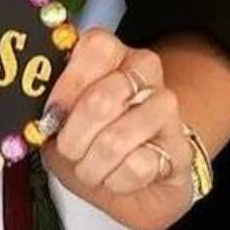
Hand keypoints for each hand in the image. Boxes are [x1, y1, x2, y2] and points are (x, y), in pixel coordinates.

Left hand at [42, 29, 192, 229]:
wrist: (133, 179)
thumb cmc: (91, 141)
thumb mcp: (63, 120)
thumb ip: (53, 107)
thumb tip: (49, 114)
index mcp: (110, 53)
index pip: (96, 47)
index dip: (69, 84)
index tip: (53, 113)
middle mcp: (143, 71)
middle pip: (101, 99)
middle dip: (73, 137)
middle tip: (68, 150)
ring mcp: (165, 107)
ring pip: (117, 138)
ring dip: (92, 165)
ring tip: (90, 168)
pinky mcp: (180, 147)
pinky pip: (137, 166)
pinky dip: (116, 181)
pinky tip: (118, 177)